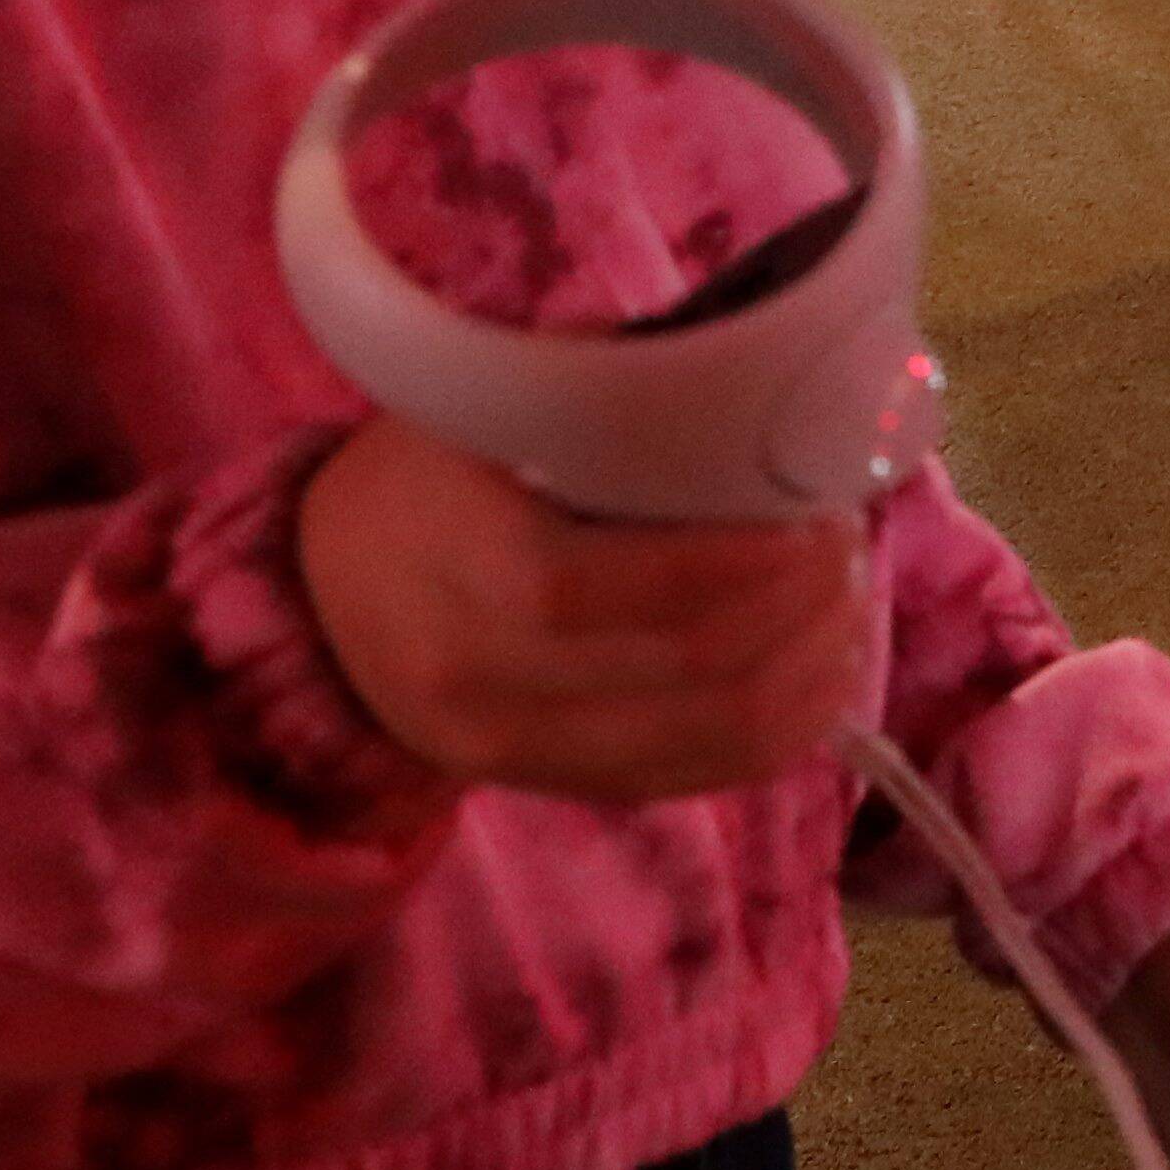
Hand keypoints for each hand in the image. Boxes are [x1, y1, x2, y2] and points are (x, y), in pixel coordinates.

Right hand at [293, 417, 869, 805]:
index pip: (631, 587)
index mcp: (466, 569)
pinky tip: (820, 673)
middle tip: (848, 543)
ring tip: (847, 600)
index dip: (750, 558)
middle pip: (692, 667)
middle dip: (801, 604)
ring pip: (709, 737)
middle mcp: (486, 683)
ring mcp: (518, 754)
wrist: (321, 599)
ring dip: (809, 670)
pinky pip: (693, 779)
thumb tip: (767, 378)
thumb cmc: (423, 476)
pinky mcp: (551, 791)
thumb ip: (612, 391)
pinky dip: (780, 731)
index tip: (818, 510)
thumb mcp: (485, 406)